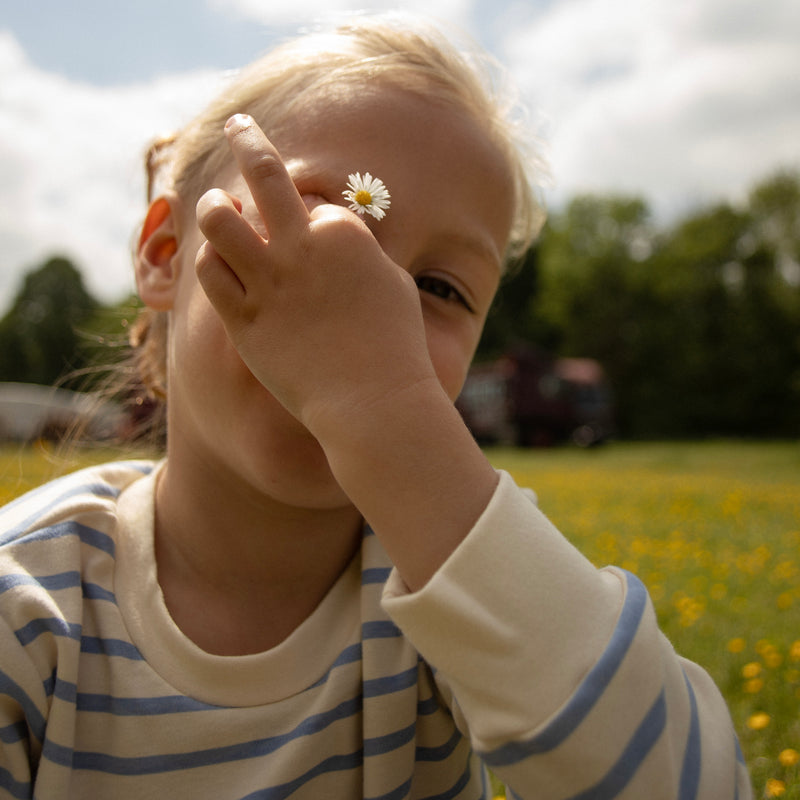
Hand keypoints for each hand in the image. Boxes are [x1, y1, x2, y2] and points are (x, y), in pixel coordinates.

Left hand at [194, 114, 438, 441]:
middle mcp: (302, 246)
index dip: (308, 208)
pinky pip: (209, 272)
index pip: (312, 199)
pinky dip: (210, 258)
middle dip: (248, 138)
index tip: (308, 221)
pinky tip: (217, 259)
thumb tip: (341, 241)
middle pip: (265, 173)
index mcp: (345, 232)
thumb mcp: (392, 286)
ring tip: (217, 205)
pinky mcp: (244, 319)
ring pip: (219, 219)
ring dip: (215, 205)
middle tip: (239, 125)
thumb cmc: (394, 348)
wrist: (373, 401)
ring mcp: (269, 281)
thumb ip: (363, 254)